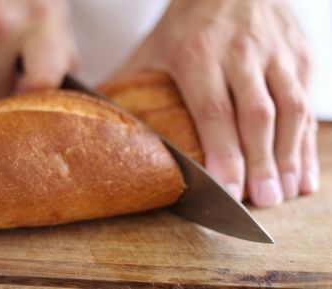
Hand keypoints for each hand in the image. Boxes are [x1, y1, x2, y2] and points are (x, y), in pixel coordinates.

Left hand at [114, 0, 318, 206]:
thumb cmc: (187, 21)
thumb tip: (101, 122)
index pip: (214, 111)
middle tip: (263, 200)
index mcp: (198, 54)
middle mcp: (241, 52)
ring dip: (290, 155)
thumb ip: (130, 85)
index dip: (223, 153)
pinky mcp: (300, 54)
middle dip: (261, 163)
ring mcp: (276, 52)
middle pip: (256, 116)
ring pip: (290, 109)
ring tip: (286, 192)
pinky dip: (307, 139)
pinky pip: (307, 100)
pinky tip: (304, 168)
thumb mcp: (153, 48)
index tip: (227, 190)